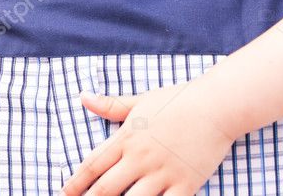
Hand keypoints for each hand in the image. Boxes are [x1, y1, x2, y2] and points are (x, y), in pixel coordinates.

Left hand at [61, 83, 237, 195]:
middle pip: (106, 189)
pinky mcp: (185, 184)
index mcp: (128, 137)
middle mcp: (141, 157)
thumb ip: (111, 105)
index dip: (75, 183)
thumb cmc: (179, 100)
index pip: (93, 164)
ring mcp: (163, 173)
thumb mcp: (142, 100)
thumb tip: (83, 97)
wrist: (217, 105)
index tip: (65, 193)